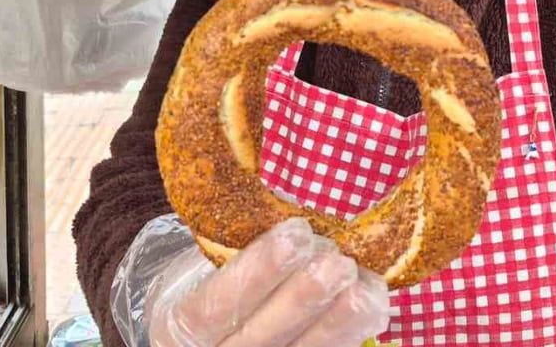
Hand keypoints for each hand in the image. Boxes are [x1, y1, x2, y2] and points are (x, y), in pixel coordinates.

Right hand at [146, 218, 389, 346]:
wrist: (206, 335)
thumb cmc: (205, 286)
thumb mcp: (200, 268)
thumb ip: (233, 250)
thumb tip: (293, 220)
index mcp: (183, 327)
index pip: (217, 304)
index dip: (259, 270)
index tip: (296, 233)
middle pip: (262, 335)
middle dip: (305, 298)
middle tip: (339, 264)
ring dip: (338, 322)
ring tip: (365, 286)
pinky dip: (350, 335)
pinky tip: (372, 307)